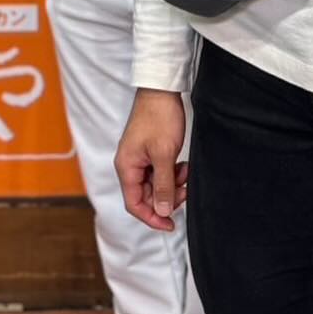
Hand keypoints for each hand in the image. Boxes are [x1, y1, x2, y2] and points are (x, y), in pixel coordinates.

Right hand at [116, 88, 188, 232]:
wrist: (162, 90)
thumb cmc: (159, 117)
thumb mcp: (164, 154)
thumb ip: (163, 184)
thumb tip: (162, 211)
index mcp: (127, 167)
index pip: (135, 204)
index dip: (152, 217)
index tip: (171, 224)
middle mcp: (130, 165)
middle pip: (146, 196)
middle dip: (167, 197)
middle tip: (185, 190)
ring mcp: (140, 158)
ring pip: (155, 185)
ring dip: (172, 184)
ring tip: (185, 172)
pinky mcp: (150, 152)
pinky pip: (160, 172)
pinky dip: (173, 173)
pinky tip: (183, 165)